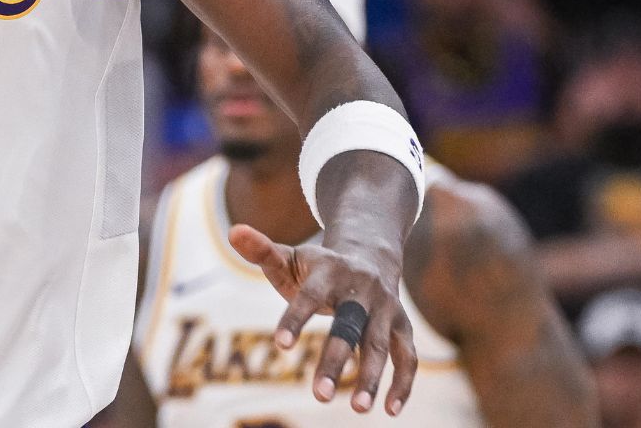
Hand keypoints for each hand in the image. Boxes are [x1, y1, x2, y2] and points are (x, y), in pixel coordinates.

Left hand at [231, 223, 418, 415]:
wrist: (369, 254)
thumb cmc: (317, 268)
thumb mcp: (290, 257)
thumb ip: (262, 251)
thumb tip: (233, 232)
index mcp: (330, 271)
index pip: (310, 296)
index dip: (295, 319)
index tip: (280, 346)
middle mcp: (361, 289)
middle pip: (349, 326)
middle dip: (335, 360)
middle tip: (319, 395)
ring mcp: (385, 308)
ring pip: (380, 345)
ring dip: (371, 378)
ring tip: (358, 409)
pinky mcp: (402, 326)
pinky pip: (407, 356)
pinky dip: (403, 383)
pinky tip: (390, 410)